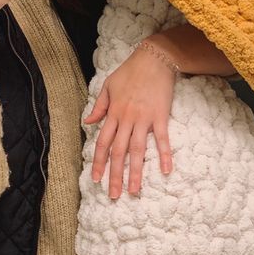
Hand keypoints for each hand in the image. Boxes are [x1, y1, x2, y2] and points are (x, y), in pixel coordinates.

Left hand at [83, 47, 175, 198]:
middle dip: (115, 175)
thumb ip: (99, 106)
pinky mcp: (160, 116)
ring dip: (135, 172)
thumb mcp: (108, 85)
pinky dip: (164, 154)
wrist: (153, 59)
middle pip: (118, 152)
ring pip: (137, 150)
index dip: (99, 162)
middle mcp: (126, 119)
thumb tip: (88, 122)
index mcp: (113, 113)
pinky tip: (166, 170)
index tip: (97, 180)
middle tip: (114, 195)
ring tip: (134, 191)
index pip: (103, 143)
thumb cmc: (130, 71)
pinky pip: (162, 139)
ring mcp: (144, 119)